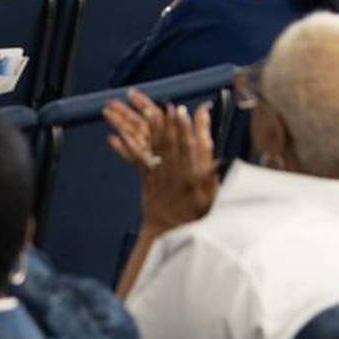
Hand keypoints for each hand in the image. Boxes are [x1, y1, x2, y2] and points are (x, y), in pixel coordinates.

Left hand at [105, 92, 218, 233]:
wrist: (169, 233)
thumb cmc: (194, 215)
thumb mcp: (211, 198)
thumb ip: (212, 176)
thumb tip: (218, 157)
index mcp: (194, 178)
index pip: (192, 149)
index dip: (188, 129)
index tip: (184, 113)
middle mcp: (176, 175)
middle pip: (173, 144)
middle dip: (170, 123)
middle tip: (166, 106)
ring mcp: (159, 177)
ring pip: (156, 148)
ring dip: (152, 128)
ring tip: (148, 111)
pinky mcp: (147, 179)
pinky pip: (138, 161)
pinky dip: (128, 147)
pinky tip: (120, 135)